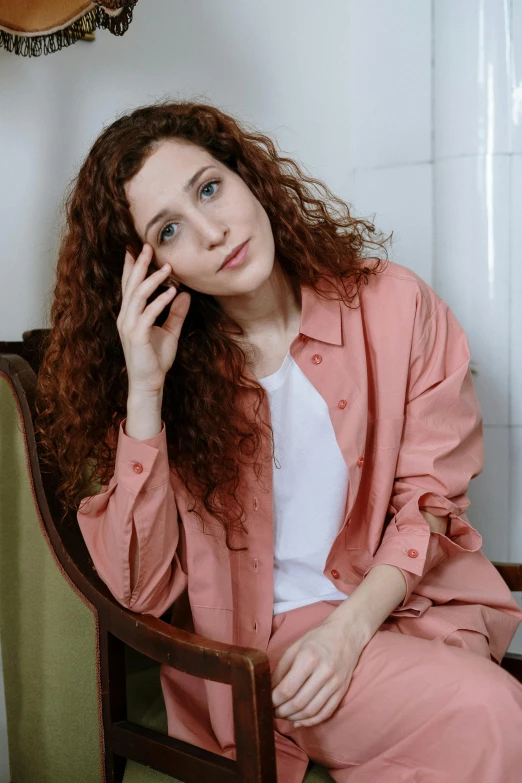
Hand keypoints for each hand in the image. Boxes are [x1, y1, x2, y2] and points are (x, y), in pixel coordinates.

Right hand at [117, 243, 190, 394]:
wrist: (149, 383)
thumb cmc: (156, 359)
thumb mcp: (170, 332)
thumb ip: (175, 313)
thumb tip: (185, 294)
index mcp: (130, 315)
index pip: (129, 286)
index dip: (131, 267)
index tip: (136, 248)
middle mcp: (125, 317)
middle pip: (131, 285)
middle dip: (139, 264)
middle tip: (147, 246)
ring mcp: (129, 326)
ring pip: (137, 296)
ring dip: (152, 280)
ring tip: (166, 267)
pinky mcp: (136, 336)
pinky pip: (147, 314)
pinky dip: (160, 301)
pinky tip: (172, 293)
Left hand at [271, 618, 363, 727]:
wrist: (347, 634)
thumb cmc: (318, 639)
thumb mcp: (295, 647)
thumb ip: (281, 669)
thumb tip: (269, 690)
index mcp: (309, 658)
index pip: (288, 688)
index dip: (274, 700)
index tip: (266, 702)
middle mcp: (324, 672)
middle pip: (299, 703)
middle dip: (281, 712)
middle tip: (271, 711)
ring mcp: (335, 684)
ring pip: (311, 711)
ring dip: (293, 718)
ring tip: (283, 715)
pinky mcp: (342, 691)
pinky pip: (325, 713)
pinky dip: (310, 721)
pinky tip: (299, 721)